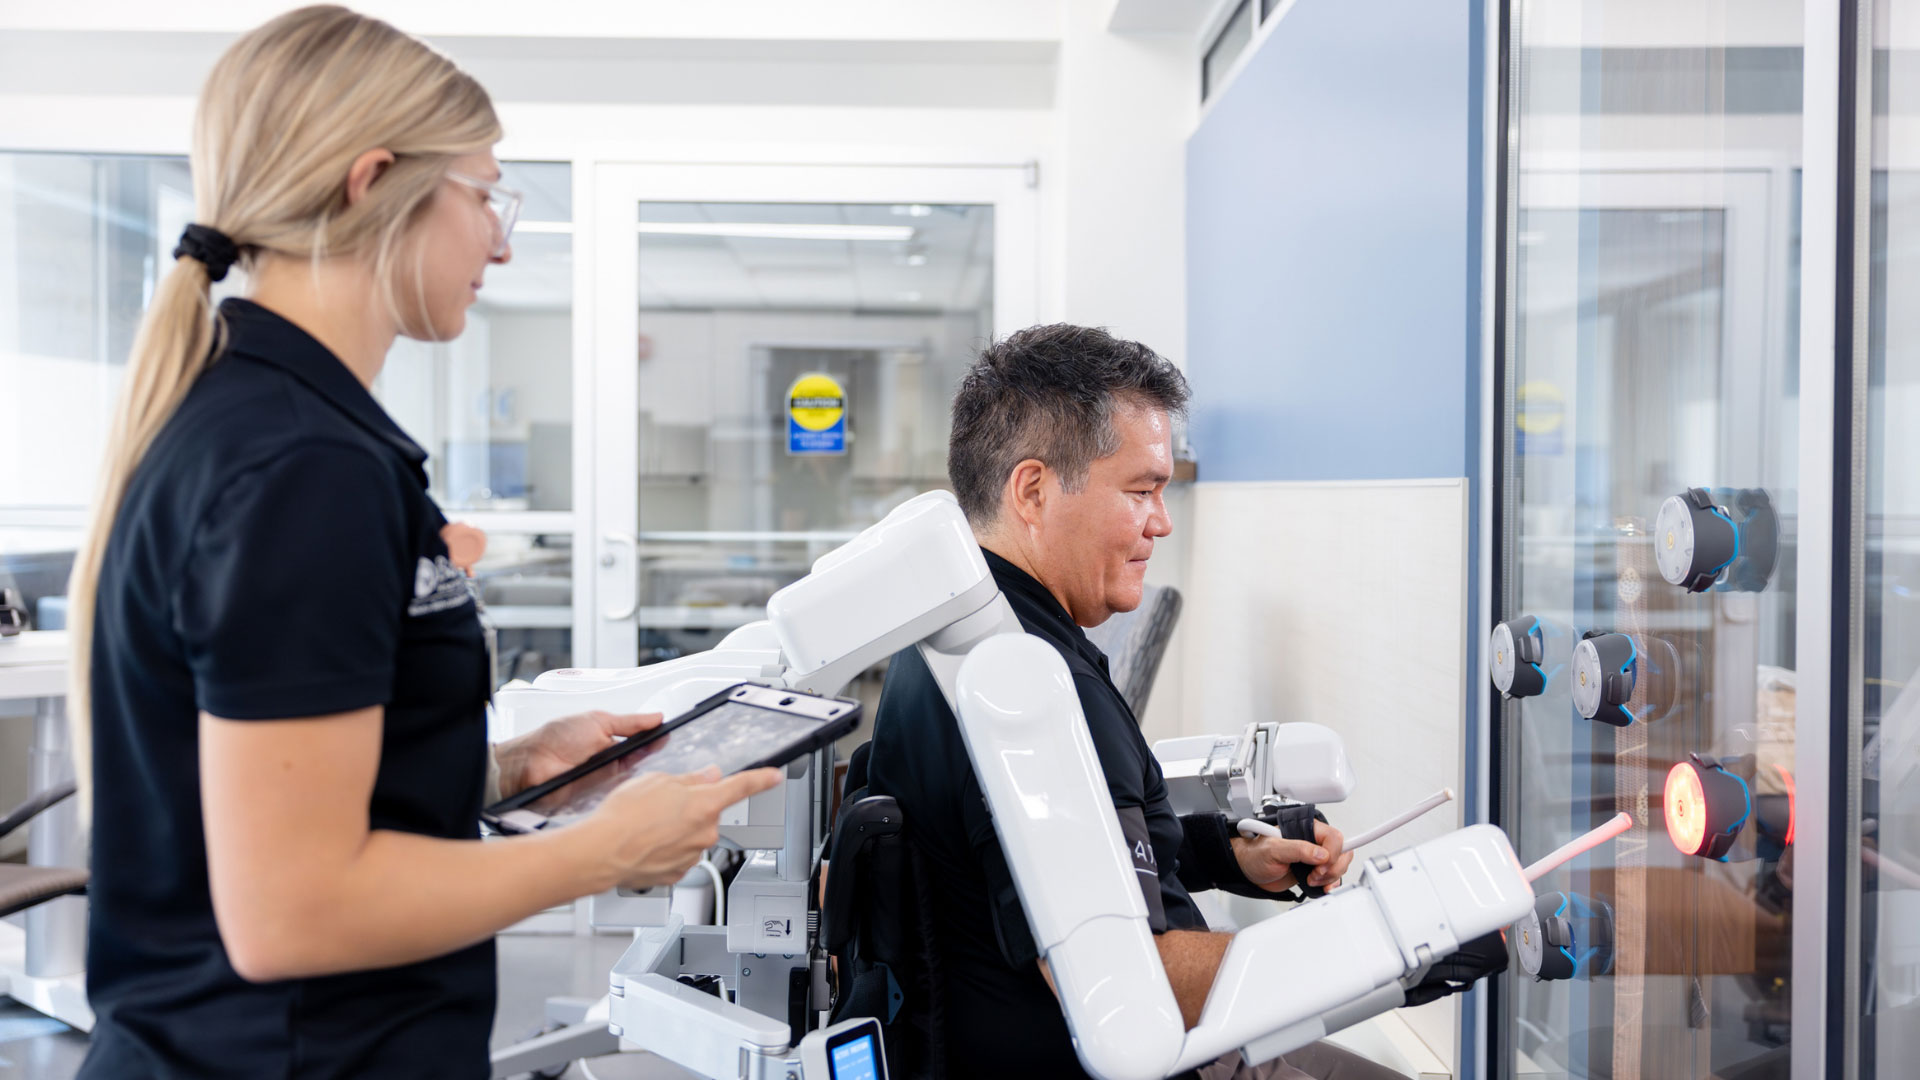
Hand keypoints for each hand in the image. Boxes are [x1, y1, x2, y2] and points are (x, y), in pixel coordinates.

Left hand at [495, 710, 660, 798]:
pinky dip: (625, 789)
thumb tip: (656, 717)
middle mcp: (609, 761)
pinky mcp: (599, 797)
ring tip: (650, 765)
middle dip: (651, 756)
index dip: (654, 740)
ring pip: (632, 779)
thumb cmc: (557, 738)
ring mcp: (605, 781)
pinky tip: (633, 783)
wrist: (532, 763)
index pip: (640, 742)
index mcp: (610, 741)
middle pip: (640, 762)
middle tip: (662, 749)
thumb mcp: (598, 721)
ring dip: (640, 773)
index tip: (667, 736)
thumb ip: (629, 722)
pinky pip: (618, 793)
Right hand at [582, 766, 783, 890]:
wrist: (601, 852)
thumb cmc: (624, 815)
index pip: (742, 787)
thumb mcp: (657, 781)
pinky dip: (666, 848)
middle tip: (661, 805)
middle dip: (691, 807)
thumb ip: (689, 779)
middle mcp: (705, 831)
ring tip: (646, 826)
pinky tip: (646, 843)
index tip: (773, 776)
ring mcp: (693, 855)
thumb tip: (707, 777)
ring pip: (692, 835)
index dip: (761, 779)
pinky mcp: (678, 872)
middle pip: (707, 813)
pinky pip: (679, 854)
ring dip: (676, 829)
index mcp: (705, 803)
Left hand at [1233, 819, 1354, 891]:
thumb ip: (1297, 849)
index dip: (1333, 853)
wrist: (1247, 870)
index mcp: (1305, 829)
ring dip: (1331, 877)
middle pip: (1342, 852)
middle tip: (1315, 875)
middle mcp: (1312, 842)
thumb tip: (1320, 853)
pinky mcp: (1312, 871)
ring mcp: (1314, 858)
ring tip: (1312, 881)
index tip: (1320, 866)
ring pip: (1339, 865)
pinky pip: (1331, 877)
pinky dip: (1330, 884)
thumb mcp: (1273, 849)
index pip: (1333, 837)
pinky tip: (1321, 888)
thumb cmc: (1255, 854)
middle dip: (1332, 868)